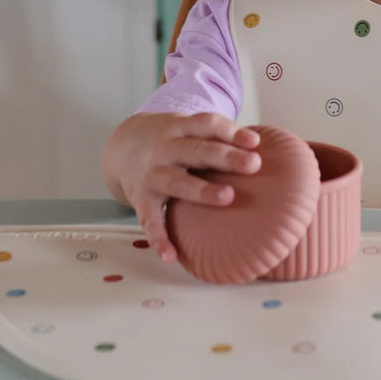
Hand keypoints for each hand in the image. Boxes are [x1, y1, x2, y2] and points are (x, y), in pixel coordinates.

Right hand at [101, 111, 261, 261]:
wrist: (122, 146)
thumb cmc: (170, 138)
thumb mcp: (187, 127)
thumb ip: (217, 134)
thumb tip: (258, 145)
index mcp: (180, 127)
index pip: (207, 124)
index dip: (231, 132)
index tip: (255, 142)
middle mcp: (165, 148)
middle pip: (198, 151)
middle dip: (225, 157)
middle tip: (253, 164)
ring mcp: (152, 173)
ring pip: (178, 182)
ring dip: (202, 191)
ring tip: (228, 197)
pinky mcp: (141, 198)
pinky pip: (150, 220)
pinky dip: (159, 238)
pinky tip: (172, 255)